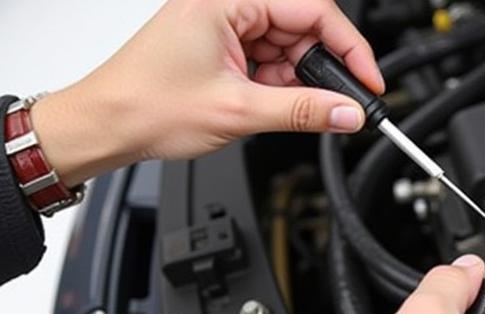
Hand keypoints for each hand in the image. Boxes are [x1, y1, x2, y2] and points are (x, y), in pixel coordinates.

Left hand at [28, 0, 383, 186]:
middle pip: (302, 28)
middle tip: (345, 104)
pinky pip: (270, 66)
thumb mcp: (239, 111)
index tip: (369, 80)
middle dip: (324, 69)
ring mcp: (225, 29)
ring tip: (302, 113)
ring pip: (288, 51)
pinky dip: (283, 90)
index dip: (348, 46)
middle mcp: (226, 6)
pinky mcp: (224, 52)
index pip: (310, 8)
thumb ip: (303, 112)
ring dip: (302, 84)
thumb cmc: (149, 105)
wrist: (110, 125)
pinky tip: (283, 109)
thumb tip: (348, 113)